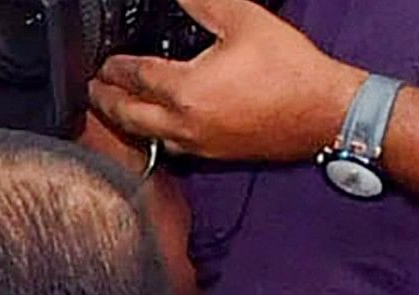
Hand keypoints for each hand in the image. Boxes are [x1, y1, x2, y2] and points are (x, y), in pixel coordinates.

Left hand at [89, 0, 362, 166]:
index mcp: (184, 91)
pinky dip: (154, 135)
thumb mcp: (244, 20)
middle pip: (129, 115)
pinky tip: (158, 128)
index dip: (116, 67)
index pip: (136, 76)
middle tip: (93, 90)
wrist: (324, 113)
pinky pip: (171, 147)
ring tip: (116, 110)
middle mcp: (184, 124)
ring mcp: (198, 145)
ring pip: (147, 136)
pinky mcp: (214, 156)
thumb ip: (204, 1)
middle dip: (106, 101)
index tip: (105, 63)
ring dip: (126, 122)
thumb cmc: (290, 71)